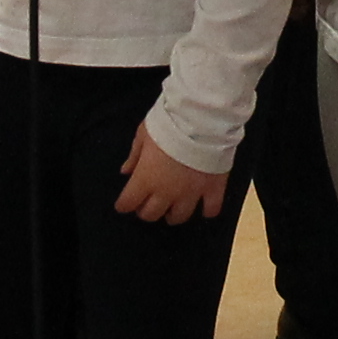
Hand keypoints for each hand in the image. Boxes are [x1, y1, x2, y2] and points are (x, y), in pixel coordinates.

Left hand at [113, 127, 230, 222]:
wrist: (201, 121)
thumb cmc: (167, 124)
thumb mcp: (143, 134)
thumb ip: (134, 155)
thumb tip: (125, 171)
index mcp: (145, 179)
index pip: (127, 203)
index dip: (124, 204)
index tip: (125, 201)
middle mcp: (166, 193)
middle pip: (151, 214)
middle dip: (146, 210)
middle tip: (149, 202)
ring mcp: (191, 194)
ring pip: (179, 217)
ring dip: (173, 214)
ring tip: (173, 208)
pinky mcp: (213, 190)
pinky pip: (211, 210)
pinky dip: (207, 211)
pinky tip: (205, 207)